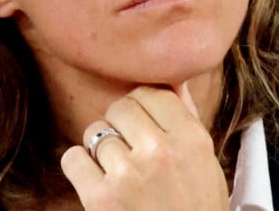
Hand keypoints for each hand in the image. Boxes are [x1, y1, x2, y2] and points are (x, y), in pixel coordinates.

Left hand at [60, 85, 228, 209]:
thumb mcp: (205, 164)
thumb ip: (188, 119)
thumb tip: (175, 81)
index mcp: (191, 139)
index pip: (152, 92)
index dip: (142, 104)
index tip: (141, 120)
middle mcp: (160, 151)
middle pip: (121, 107)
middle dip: (120, 123)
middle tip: (127, 146)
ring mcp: (129, 174)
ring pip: (95, 131)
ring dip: (100, 149)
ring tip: (116, 169)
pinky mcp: (101, 198)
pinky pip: (73, 158)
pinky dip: (79, 168)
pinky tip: (96, 181)